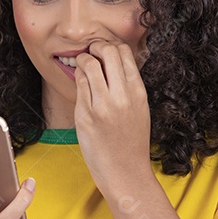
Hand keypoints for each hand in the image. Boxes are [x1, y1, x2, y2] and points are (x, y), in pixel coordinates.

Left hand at [73, 40, 152, 190]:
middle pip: (107, 50)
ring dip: (83, 60)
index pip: (124, 51)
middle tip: (91, 54)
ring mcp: (102, 105)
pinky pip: (78, 85)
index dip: (111, 45)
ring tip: (83, 67)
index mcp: (138, 92)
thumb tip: (112, 62)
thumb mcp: (140, 109)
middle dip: (95, 47)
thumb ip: (129, 86)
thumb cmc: (131, 142)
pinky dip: (77, 78)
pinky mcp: (85, 115)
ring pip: (88, 64)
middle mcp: (122, 96)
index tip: (104, 52)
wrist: (125, 172)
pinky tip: (80, 84)